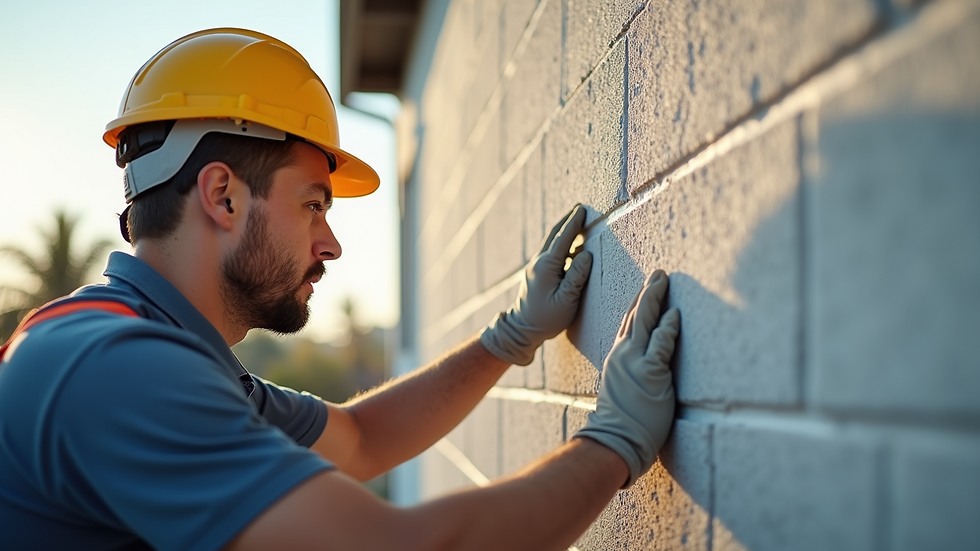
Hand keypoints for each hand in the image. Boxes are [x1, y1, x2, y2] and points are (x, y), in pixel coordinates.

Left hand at [479, 204, 593, 365]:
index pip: (563, 238)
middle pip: (555, 235)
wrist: (521, 329)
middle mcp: (539, 262)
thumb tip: (587, 254)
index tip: (582, 209)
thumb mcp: (566, 300)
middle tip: (580, 209)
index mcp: (546, 266)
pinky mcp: (536, 273)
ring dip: (564, 231)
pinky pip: (550, 252)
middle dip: (568, 221)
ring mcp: (535, 267)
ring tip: (577, 222)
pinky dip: (561, 244)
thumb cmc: (546, 318)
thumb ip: (577, 276)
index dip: (574, 223)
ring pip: (551, 243)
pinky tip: (571, 246)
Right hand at [575, 269, 679, 486]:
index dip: (639, 305)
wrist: (614, 439)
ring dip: (655, 298)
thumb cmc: (622, 422)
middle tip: (658, 274)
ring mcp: (634, 362)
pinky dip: (668, 328)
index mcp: (618, 357)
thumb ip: (634, 373)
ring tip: (664, 280)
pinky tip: (675, 314)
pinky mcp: (649, 373)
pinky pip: (660, 345)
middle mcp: (623, 354)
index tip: (647, 289)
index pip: (629, 324)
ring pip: (645, 321)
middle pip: (636, 315)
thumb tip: (647, 370)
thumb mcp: (624, 389)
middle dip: (648, 292)